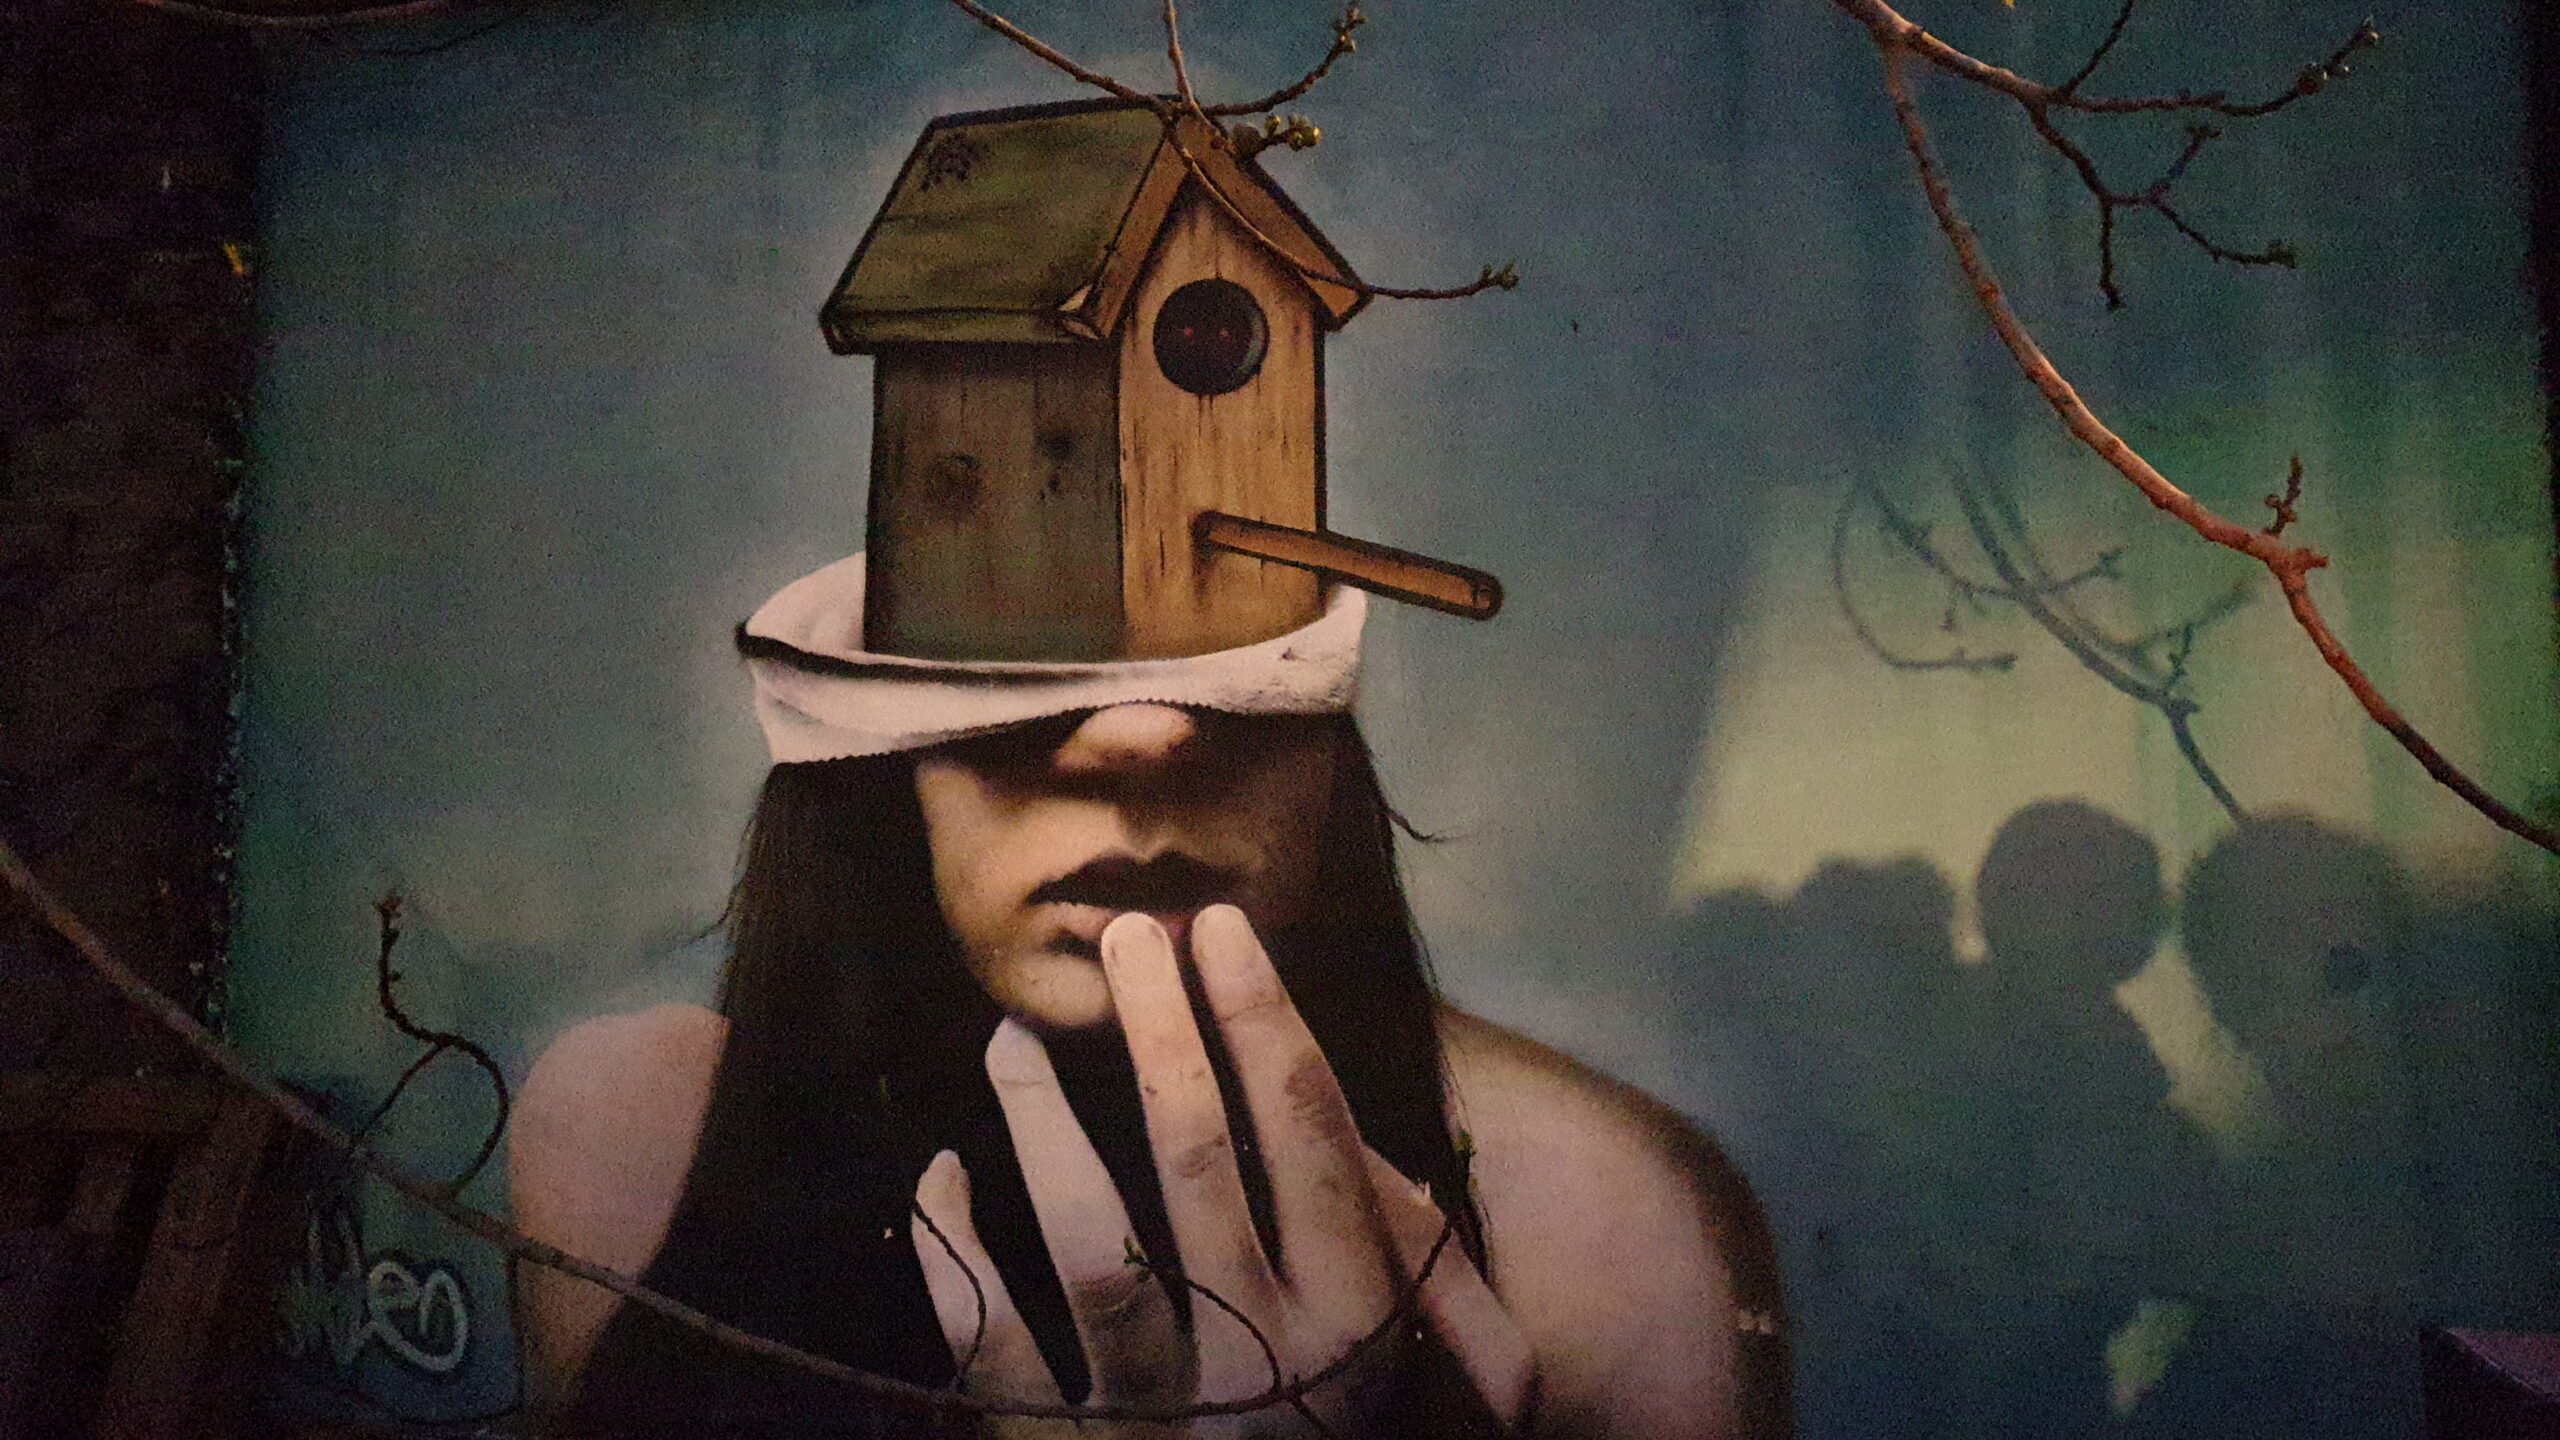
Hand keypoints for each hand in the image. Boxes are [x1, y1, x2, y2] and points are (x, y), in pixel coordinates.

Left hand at [911, 904, 1531, 1436]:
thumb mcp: (1404, 1371)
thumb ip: (1404, 1260)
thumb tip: (1353, 1122)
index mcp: (1352, 1324)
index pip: (1308, 1130)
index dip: (1260, 1013)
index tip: (1217, 927)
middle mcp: (1261, 1360)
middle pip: (1197, 1155)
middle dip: (1159, 1029)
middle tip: (1123, 937)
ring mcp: (1153, 1415)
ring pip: (1090, 1239)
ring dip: (1041, 1124)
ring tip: (1009, 1034)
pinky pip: (990, 1342)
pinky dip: (952, 1255)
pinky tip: (936, 1177)